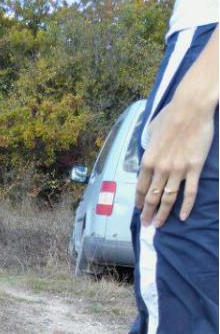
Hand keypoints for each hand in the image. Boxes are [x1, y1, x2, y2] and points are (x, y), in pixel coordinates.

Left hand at [137, 99, 215, 226]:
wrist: (191, 108)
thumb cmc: (171, 115)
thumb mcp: (151, 130)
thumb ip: (148, 143)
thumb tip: (148, 148)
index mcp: (148, 160)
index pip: (140, 187)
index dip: (139, 201)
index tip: (138, 209)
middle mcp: (160, 169)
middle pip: (151, 198)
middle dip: (147, 213)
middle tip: (146, 225)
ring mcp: (177, 171)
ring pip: (168, 199)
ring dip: (162, 214)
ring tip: (159, 225)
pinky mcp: (193, 169)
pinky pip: (189, 193)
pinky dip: (186, 206)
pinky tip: (182, 217)